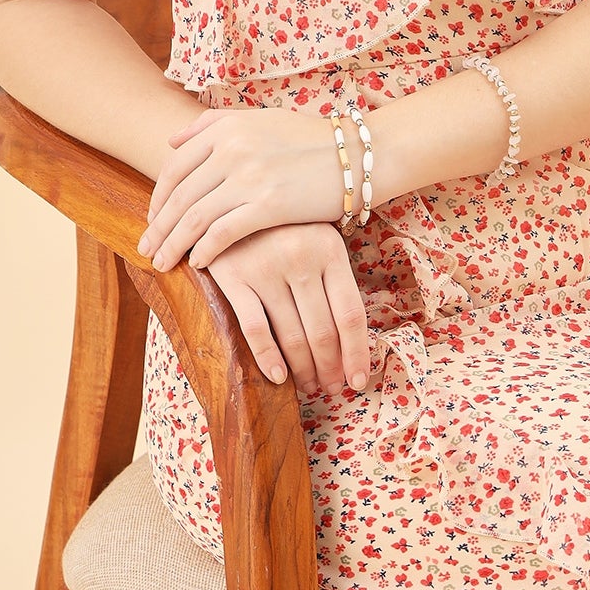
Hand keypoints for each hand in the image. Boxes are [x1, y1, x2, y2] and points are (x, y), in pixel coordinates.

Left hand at [139, 103, 346, 272]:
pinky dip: (205, 251)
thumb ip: (214, 124)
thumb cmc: (310, 139)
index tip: (153, 219)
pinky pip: (223, 233)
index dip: (157, 197)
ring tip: (162, 263)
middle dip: (158, 227)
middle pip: (179, 196)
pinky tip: (199, 264)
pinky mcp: (268, 205)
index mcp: (227, 128)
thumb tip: (172, 140)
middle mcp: (232, 149)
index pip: (175, 167)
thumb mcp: (260, 119)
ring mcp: (249, 176)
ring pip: (195, 218)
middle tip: (145, 249)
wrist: (358, 154)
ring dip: (173, 244)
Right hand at [202, 221, 371, 393]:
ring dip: (304, 370)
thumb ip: (331, 281)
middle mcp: (301, 258)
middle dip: (330, 367)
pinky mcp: (234, 277)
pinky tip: (279, 377)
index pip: (351, 314)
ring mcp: (266, 268)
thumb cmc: (283, 229)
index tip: (359, 380)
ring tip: (309, 386)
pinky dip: (269, 359)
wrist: (230, 200)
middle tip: (331, 388)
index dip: (357, 353)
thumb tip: (349, 342)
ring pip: (292, 336)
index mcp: (330, 250)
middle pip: (323, 331)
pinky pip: (255, 329)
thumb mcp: (316, 241)